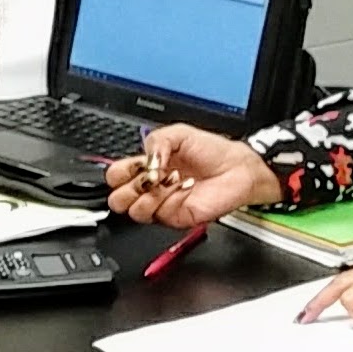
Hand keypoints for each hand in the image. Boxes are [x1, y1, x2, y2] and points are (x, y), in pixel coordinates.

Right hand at [104, 124, 282, 228]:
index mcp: (146, 167)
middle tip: (150, 176)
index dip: (119, 173)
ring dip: (153, 193)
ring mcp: (161, 205)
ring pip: (135, 211)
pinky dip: (172, 198)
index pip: (115, 176)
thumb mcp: (178, 133)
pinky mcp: (175, 217)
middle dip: (130, 187)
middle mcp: (151, 188)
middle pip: (118, 200)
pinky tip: (186, 188)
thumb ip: (155, 141)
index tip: (136, 164)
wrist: (236, 168)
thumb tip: (145, 162)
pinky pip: (160, 214)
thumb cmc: (212, 151)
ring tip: (172, 179)